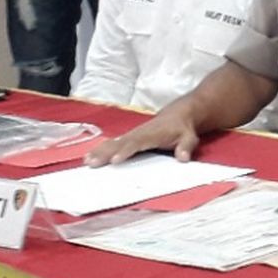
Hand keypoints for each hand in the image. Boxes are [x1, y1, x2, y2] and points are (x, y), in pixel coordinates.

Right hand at [85, 112, 200, 165]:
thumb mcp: (189, 137)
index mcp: (152, 134)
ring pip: (114, 142)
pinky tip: (90, 156)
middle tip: (92, 163)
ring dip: (100, 151)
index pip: (137, 143)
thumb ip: (186, 147)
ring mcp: (133, 134)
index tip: (114, 160)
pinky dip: (102, 149)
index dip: (126, 151)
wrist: (180, 114)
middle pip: (120, 143)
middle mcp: (139, 133)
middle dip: (106, 153)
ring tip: (87, 161)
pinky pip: (114, 143)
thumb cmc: (183, 128)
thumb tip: (183, 157)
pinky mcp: (130, 137)